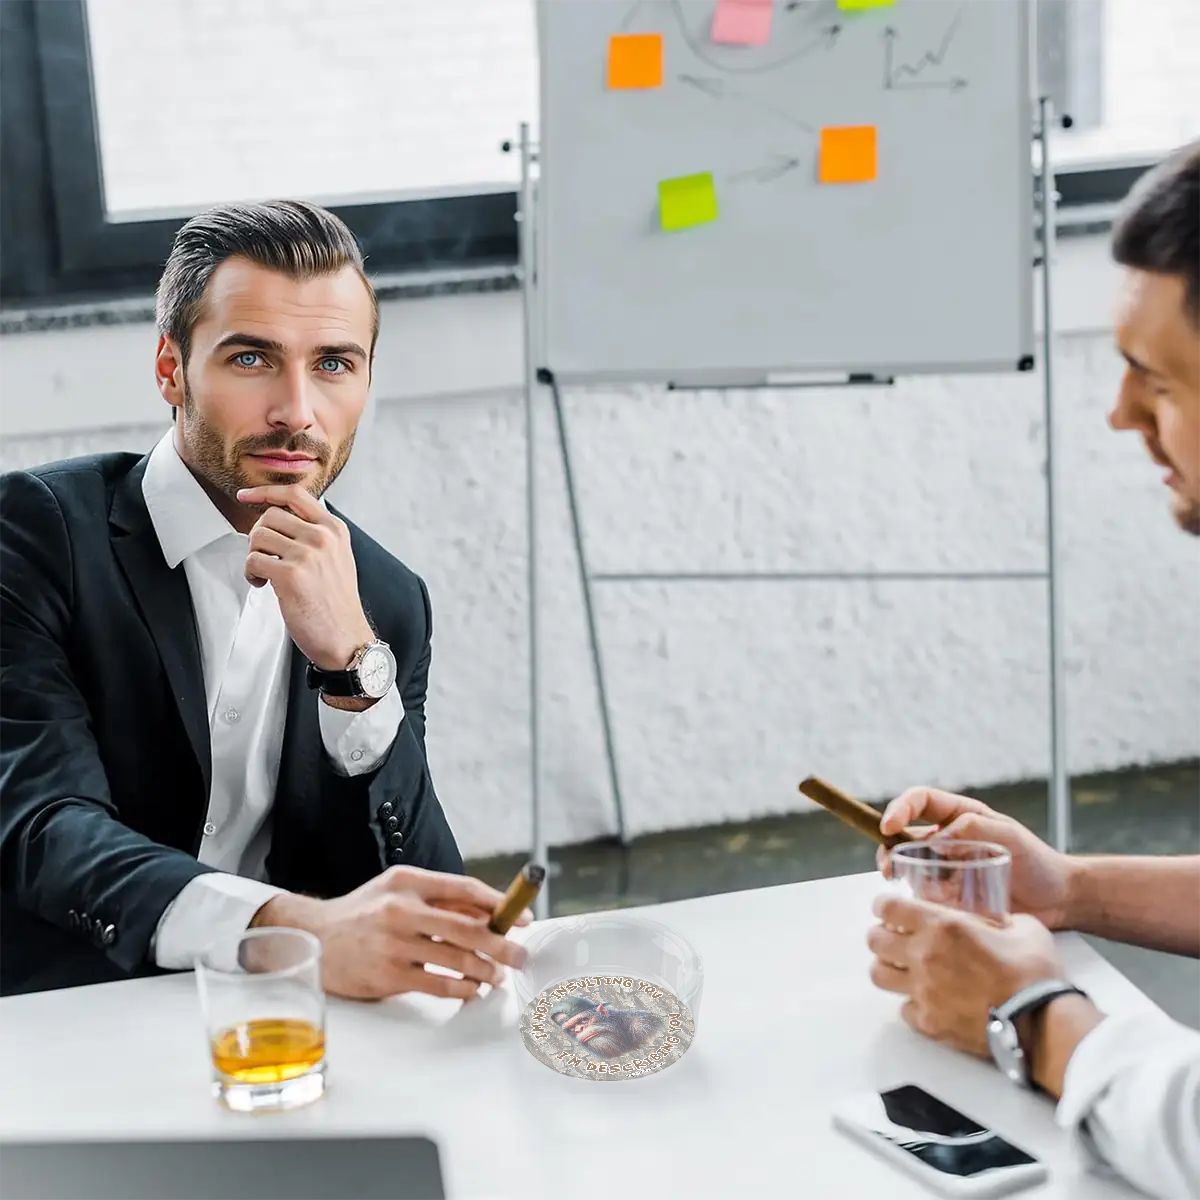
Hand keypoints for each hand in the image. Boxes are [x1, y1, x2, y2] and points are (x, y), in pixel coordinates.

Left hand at [236, 484, 373, 670]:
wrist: (346, 638)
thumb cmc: (336, 603)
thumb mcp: (337, 557)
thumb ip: (315, 533)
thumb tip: (275, 517)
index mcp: (335, 529)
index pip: (295, 493)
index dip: (264, 491)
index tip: (245, 495)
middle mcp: (323, 537)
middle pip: (270, 515)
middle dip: (259, 536)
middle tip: (264, 557)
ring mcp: (308, 555)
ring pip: (258, 536)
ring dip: (254, 556)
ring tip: (264, 574)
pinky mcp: (291, 575)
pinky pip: (253, 560)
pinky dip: (252, 573)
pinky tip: (264, 585)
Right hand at [252, 866, 531, 1000]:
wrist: (314, 937)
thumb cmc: (364, 912)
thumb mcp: (398, 889)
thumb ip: (438, 897)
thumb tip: (488, 912)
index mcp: (409, 881)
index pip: (465, 888)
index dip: (499, 904)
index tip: (521, 917)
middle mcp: (402, 909)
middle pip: (467, 927)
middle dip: (502, 944)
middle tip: (521, 955)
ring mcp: (394, 943)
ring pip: (456, 959)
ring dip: (486, 971)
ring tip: (498, 976)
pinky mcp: (388, 975)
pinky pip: (437, 984)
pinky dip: (462, 989)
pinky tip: (473, 990)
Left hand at [868, 893, 1064, 1057]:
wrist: (1044, 1024)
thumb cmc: (1035, 972)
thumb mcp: (1022, 927)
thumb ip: (996, 917)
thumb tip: (992, 919)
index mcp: (942, 925)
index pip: (888, 907)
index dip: (884, 905)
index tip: (888, 907)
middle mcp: (924, 955)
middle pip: (874, 940)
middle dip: (881, 934)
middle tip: (895, 937)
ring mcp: (923, 991)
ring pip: (878, 974)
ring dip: (888, 968)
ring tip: (903, 968)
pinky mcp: (928, 1023)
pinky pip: (903, 1009)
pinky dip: (911, 1003)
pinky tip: (928, 1001)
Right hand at [877, 787, 1075, 929]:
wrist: (1058, 900)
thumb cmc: (1037, 862)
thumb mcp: (1009, 835)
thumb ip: (974, 828)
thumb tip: (937, 839)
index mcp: (960, 815)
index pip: (921, 801)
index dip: (900, 808)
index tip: (889, 826)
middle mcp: (947, 839)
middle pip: (904, 836)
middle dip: (889, 848)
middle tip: (889, 868)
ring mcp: (946, 868)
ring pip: (910, 866)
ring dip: (901, 874)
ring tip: (904, 887)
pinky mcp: (950, 896)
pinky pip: (925, 895)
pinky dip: (918, 899)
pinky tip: (925, 907)